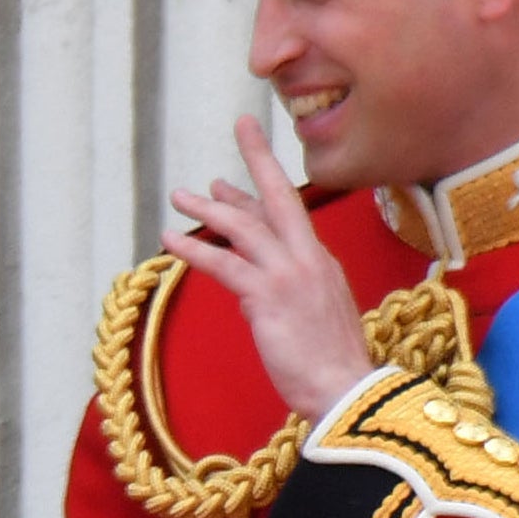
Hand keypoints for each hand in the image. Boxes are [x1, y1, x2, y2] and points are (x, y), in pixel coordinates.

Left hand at [164, 117, 378, 418]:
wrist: (347, 392)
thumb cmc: (333, 368)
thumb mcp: (319, 321)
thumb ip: (293, 299)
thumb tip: (258, 296)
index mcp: (322, 265)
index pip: (287, 219)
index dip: (259, 195)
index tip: (236, 180)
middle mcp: (309, 260)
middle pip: (280, 197)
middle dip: (259, 157)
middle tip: (242, 125)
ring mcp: (289, 275)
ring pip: (244, 227)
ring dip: (208, 209)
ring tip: (178, 195)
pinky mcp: (268, 296)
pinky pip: (224, 264)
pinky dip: (195, 249)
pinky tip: (171, 241)